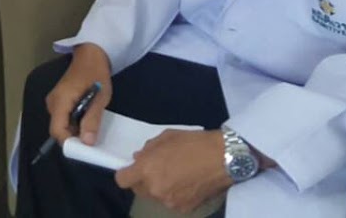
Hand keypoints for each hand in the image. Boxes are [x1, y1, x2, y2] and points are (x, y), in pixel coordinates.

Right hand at [46, 43, 113, 144]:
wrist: (91, 54)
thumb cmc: (96, 73)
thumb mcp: (99, 98)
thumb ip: (92, 120)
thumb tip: (87, 142)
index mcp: (60, 101)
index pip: (57, 131)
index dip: (70, 143)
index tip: (85, 149)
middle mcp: (52, 102)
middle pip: (58, 129)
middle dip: (74, 138)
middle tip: (91, 140)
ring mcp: (54, 101)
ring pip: (61, 125)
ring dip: (75, 130)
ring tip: (91, 129)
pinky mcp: (59, 100)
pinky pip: (63, 118)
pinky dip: (74, 122)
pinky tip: (86, 119)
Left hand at [115, 129, 233, 213]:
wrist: (223, 159)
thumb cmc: (193, 143)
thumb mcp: (166, 137)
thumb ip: (148, 149)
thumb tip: (138, 158)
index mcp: (147, 169)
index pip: (122, 180)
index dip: (126, 174)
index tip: (134, 169)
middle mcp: (154, 188)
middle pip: (138, 189)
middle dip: (144, 180)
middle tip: (158, 168)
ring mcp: (169, 201)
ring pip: (155, 196)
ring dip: (159, 187)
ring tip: (176, 175)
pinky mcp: (183, 208)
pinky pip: (171, 202)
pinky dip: (174, 194)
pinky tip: (186, 183)